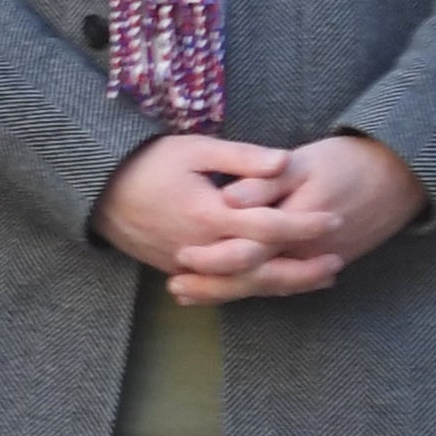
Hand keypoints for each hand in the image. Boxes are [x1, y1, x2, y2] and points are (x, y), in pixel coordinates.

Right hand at [94, 131, 424, 304]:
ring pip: (244, 285)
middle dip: (302, 269)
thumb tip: (286, 161)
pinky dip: (255, 287)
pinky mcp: (180, 270)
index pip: (268, 227)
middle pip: (262, 270)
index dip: (305, 224)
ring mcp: (189, 265)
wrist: (98, 190)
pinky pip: (224, 287)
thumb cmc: (148, 163)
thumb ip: (242, 158)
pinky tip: (277, 282)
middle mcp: (201, 248)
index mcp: (209, 214)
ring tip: (318, 279)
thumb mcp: (194, 148)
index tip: (334, 218)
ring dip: (284, 284)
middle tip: (337, 262)